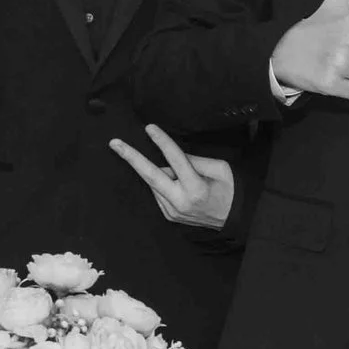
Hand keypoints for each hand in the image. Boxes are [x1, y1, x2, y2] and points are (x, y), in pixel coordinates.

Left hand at [110, 125, 235, 228]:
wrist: (234, 219)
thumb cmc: (230, 190)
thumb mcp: (219, 169)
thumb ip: (194, 160)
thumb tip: (171, 154)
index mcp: (196, 188)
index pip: (175, 160)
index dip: (162, 142)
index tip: (149, 128)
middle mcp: (180, 202)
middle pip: (151, 176)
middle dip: (131, 158)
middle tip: (114, 143)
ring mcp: (172, 212)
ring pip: (155, 183)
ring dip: (160, 172)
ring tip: (182, 176)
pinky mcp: (169, 216)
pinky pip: (159, 192)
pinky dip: (163, 183)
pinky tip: (177, 185)